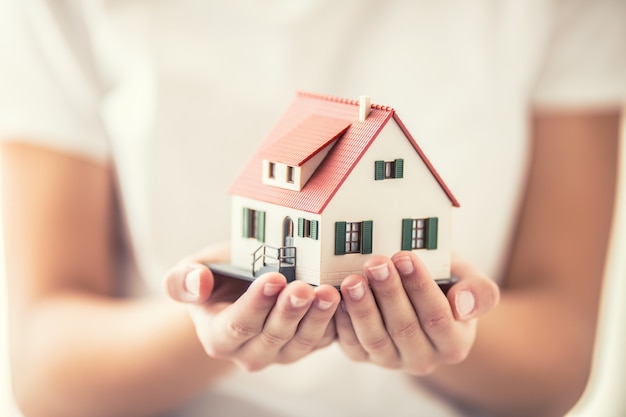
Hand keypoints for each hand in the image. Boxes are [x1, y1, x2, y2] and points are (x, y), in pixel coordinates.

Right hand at [164, 243, 340, 370]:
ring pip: (302, 342)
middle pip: (273, 336)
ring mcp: (282, 352)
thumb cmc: (216, 276)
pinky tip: (345, 300)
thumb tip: (197, 283)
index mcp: (219, 337)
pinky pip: (324, 339)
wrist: (240, 285)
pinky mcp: (307, 345)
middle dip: (290, 311)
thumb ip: (183, 280)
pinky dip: (336, 321)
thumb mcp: (192, 270)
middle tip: (305, 287)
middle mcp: (250, 352)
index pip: (238, 325)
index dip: (256, 304)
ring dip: (318, 318)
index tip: (273, 278)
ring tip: (329, 293)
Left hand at [334, 251, 499, 374]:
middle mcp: (424, 359)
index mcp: (454, 343)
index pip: (437, 317)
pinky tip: (337, 297)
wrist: (422, 299)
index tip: (405, 256)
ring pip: (375, 338)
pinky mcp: (364, 356)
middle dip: (388, 293)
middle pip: (404, 328)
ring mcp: (391, 360)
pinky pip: (351, 343)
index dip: (420, 287)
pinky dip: (342, 321)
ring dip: (362, 308)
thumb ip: (480, 292)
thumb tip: (464, 305)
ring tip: (353, 280)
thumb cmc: (447, 284)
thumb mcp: (470, 282)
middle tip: (375, 262)